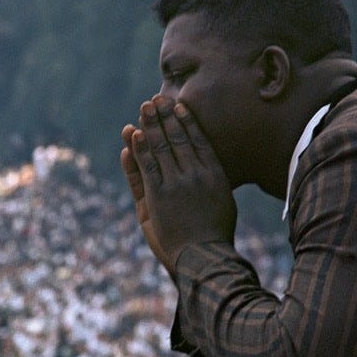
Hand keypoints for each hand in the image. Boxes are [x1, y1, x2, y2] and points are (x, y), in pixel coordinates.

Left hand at [120, 95, 235, 276]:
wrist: (205, 257)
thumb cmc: (215, 235)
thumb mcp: (222, 202)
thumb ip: (212, 181)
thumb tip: (207, 166)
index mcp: (215, 174)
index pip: (199, 140)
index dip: (187, 121)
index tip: (178, 106)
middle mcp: (197, 174)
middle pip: (179, 138)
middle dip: (166, 117)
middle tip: (156, 99)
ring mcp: (177, 184)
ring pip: (162, 148)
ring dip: (151, 125)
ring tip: (144, 108)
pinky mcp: (158, 196)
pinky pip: (147, 166)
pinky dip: (139, 149)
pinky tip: (133, 134)